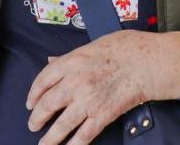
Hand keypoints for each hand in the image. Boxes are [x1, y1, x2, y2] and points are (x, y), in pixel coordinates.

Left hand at [25, 30, 179, 144]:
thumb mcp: (93, 45)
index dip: (33, 93)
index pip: (43, 79)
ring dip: (50, 137)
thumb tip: (51, 61)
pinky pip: (84, 134)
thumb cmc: (125, 48)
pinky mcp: (103, 115)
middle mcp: (75, 82)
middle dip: (37, 117)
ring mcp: (88, 100)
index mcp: (71, 61)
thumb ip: (69, 57)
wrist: (149, 62)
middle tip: (33, 125)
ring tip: (44, 144)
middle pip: (48, 104)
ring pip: (62, 124)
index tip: (30, 102)